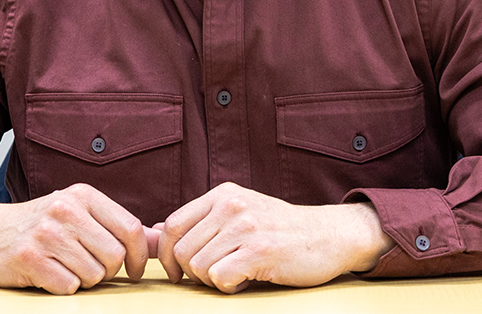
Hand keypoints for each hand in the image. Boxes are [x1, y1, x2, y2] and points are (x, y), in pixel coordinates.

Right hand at [0, 184, 151, 293]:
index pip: (131, 229)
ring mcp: (46, 232)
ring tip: (65, 267)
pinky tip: (48, 274)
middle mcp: (66, 208)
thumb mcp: (82, 215)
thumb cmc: (43, 225)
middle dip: (107, 271)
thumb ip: (121, 228)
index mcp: (84, 195)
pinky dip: (62, 287)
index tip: (131, 270)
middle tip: (89, 268)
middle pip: (115, 256)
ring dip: (83, 280)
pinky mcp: (29, 257)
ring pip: (93, 275)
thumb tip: (162, 240)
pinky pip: (68, 286)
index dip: (138, 257)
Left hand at [155, 182, 394, 293]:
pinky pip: (220, 278)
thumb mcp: (238, 212)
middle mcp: (231, 205)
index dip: (166, 254)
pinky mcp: (261, 250)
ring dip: (212, 281)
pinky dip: (229, 287)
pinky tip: (245, 280)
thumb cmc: (279, 229)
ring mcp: (246, 226)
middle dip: (191, 273)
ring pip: (198, 267)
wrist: (328, 235)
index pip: (172, 225)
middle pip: (181, 250)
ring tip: (235, 274)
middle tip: (214, 276)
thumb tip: (153, 231)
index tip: (177, 272)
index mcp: (222, 194)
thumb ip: (200, 221)